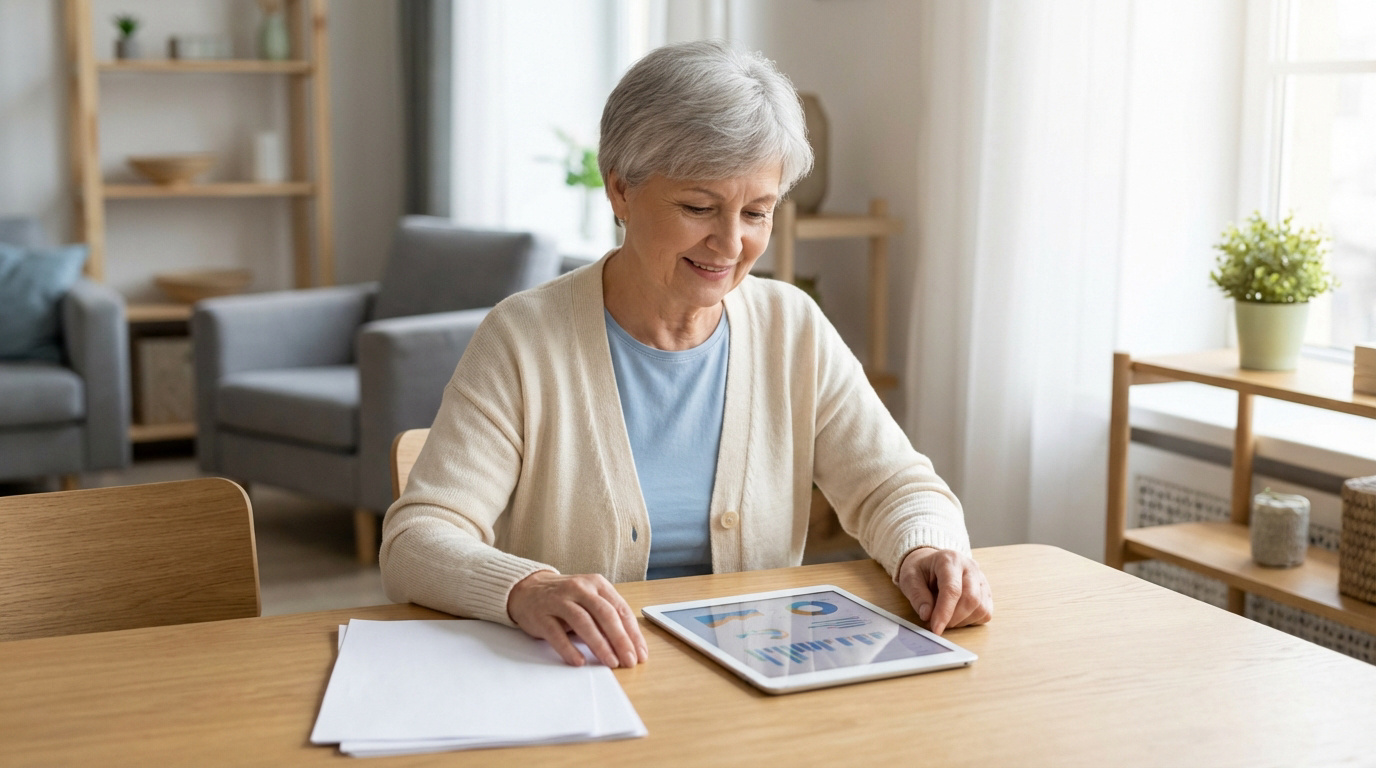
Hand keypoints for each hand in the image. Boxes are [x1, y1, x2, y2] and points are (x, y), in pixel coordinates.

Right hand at [507, 570, 648, 667]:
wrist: (527, 590)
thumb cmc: (565, 599)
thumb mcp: (589, 601)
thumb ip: (606, 618)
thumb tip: (628, 646)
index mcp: (597, 584)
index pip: (620, 609)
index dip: (632, 633)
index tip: (640, 654)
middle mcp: (580, 589)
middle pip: (605, 614)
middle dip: (620, 640)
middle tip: (629, 661)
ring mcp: (559, 600)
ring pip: (583, 622)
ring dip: (599, 645)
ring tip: (610, 662)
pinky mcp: (541, 615)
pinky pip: (557, 633)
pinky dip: (569, 648)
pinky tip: (579, 661)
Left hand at [897, 547, 992, 634]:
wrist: (931, 564)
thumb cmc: (921, 570)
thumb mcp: (909, 578)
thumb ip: (917, 596)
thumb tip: (927, 615)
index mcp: (949, 560)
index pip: (952, 589)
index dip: (944, 612)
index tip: (936, 629)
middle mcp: (970, 567)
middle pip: (971, 599)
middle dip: (953, 619)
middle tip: (936, 625)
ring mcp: (981, 579)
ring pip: (980, 608)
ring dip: (961, 621)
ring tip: (944, 617)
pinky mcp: (986, 592)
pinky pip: (985, 613)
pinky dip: (970, 620)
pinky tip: (956, 615)